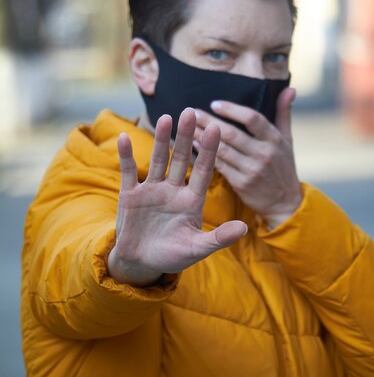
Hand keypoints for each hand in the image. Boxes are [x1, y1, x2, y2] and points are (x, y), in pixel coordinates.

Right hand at [108, 108, 247, 286]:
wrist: (141, 264)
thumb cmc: (173, 257)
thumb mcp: (197, 249)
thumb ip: (219, 238)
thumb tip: (245, 228)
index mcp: (192, 200)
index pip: (204, 171)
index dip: (209, 151)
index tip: (216, 128)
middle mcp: (173, 190)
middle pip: (181, 159)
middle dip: (186, 137)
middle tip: (191, 112)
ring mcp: (152, 190)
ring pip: (158, 160)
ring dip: (161, 140)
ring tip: (166, 118)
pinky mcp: (131, 194)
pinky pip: (128, 171)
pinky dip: (126, 156)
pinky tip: (124, 137)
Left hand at [193, 88, 301, 228]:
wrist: (285, 202)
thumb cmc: (283, 167)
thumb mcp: (288, 139)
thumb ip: (284, 113)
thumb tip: (290, 88)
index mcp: (275, 139)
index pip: (253, 119)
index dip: (232, 110)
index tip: (214, 104)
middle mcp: (264, 154)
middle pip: (231, 134)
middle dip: (208, 121)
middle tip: (191, 112)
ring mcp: (252, 170)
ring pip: (221, 150)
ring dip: (202, 137)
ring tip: (187, 127)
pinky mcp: (241, 184)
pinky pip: (219, 166)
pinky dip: (204, 155)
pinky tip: (193, 145)